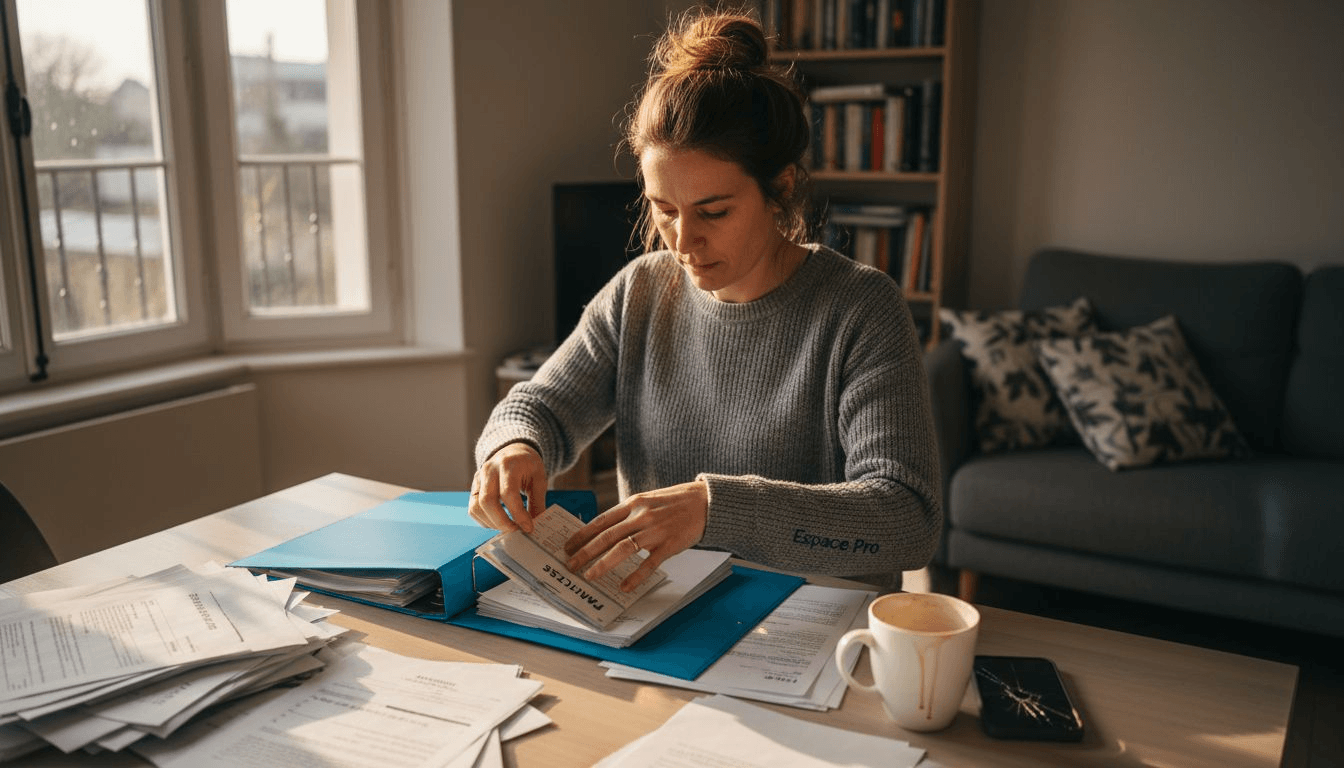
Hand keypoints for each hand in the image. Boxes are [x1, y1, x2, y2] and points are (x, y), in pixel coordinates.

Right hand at [469, 442, 546, 533]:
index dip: (517, 514)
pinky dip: (485, 521)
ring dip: (492, 523)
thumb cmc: (527, 465)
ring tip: (509, 527)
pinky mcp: (473, 488)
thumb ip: (537, 501)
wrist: (513, 452)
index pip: (508, 493)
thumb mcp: (539, 479)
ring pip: (476, 507)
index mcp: (508, 464)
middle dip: (502, 522)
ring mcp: (478, 479)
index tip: (528, 527)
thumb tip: (536, 525)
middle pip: (487, 501)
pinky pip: (473, 509)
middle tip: (516, 530)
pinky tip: (499, 522)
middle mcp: (489, 470)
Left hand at [563, 480, 707, 591]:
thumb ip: (628, 514)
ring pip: (623, 548)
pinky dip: (635, 576)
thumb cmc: (675, 501)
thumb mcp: (647, 500)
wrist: (705, 501)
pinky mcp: (669, 544)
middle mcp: (641, 516)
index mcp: (633, 503)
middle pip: (607, 536)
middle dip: (585, 552)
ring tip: (590, 576)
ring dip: (603, 564)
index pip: (600, 521)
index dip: (582, 535)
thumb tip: (606, 530)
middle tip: (571, 565)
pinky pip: (649, 563)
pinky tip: (625, 587)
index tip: (568, 546)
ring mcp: (655, 530)